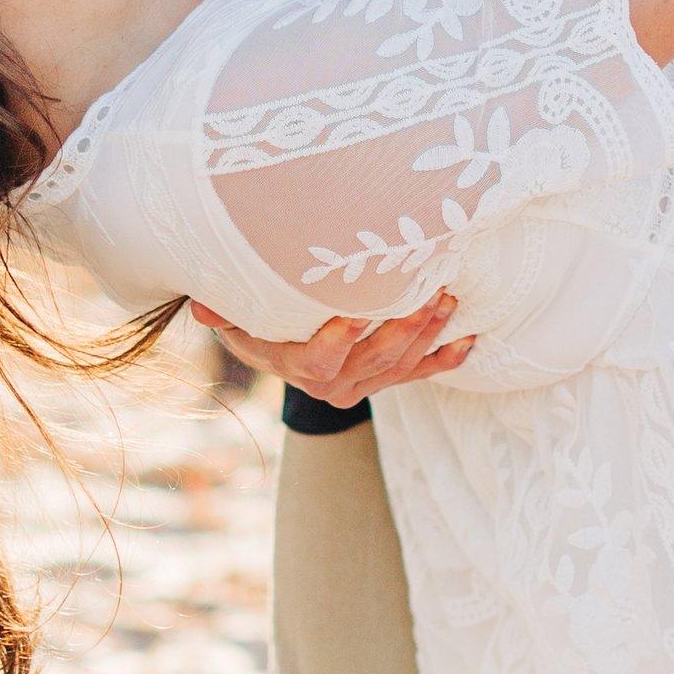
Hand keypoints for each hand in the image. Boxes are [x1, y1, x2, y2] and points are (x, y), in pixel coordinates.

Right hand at [190, 289, 477, 406]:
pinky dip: (445, 358)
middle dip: (406, 325)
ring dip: (430, 334)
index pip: (319, 360)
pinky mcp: (380, 382)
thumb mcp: (230, 310)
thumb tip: (203, 306)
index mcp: (291, 364)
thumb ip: (219, 307)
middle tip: (429, 288)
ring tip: (450, 298)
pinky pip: (417, 375)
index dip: (341, 337)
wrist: (272, 342)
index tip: (360, 306)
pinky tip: (470, 339)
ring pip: (401, 365)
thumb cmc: (250, 313)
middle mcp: (328, 384)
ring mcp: (358, 386)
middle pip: (375, 359)